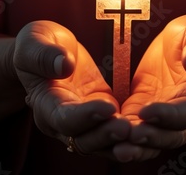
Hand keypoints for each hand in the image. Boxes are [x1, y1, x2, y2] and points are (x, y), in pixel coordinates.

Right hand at [14, 21, 129, 158]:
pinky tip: (151, 129)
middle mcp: (63, 123)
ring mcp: (85, 123)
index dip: (85, 116)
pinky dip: (132, 135)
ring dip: (121, 141)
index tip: (107, 106)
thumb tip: (63, 65)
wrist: (48, 52)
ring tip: (141, 133)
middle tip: (128, 127)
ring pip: (104, 143)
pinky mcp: (103, 116)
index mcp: (45, 104)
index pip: (64, 118)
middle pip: (85, 139)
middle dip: (106, 135)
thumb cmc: (38, 45)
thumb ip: (43, 54)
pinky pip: (117, 133)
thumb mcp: (34, 40)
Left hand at [118, 14, 185, 160]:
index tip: (148, 112)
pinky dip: (122, 136)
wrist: (185, 45)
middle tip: (130, 136)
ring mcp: (163, 116)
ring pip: (153, 139)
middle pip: (172, 135)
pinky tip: (106, 136)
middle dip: (152, 137)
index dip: (170, 115)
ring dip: (137, 146)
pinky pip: (133, 129)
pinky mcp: (141, 111)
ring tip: (118, 147)